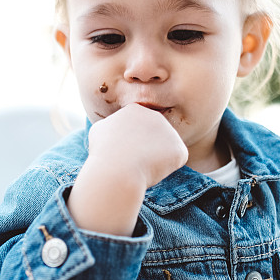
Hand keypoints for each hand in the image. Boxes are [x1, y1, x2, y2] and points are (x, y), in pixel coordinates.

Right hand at [68, 103, 187, 234]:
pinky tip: (152, 170)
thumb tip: (113, 128)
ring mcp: (170, 131)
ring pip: (164, 150)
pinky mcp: (179, 149)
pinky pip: (174, 162)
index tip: (121, 151)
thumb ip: (110, 126)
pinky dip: (165, 170)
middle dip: (144, 149)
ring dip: (155, 159)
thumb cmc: (103, 153)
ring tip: (140, 165)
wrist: (117, 170)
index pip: (136, 128)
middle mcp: (156, 116)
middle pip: (152, 138)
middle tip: (131, 160)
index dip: (129, 143)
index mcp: (135, 109)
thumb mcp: (99, 131)